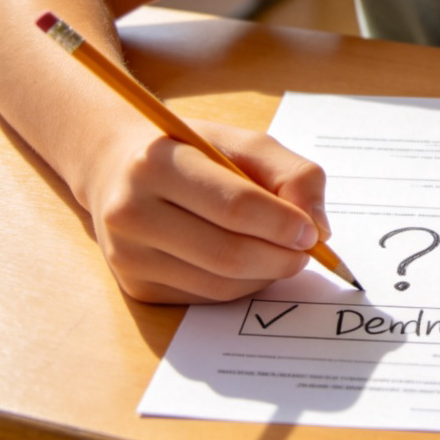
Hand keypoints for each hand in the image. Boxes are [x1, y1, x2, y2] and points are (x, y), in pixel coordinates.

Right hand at [81, 118, 328, 302]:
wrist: (119, 169)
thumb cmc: (192, 151)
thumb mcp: (242, 142)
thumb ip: (291, 174)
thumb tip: (319, 226)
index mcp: (158, 162)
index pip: (234, 205)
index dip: (281, 223)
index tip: (313, 231)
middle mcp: (132, 211)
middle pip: (226, 252)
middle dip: (280, 256)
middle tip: (308, 249)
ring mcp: (128, 255)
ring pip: (218, 283)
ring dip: (266, 275)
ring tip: (285, 254)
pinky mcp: (135, 287)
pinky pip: (205, 297)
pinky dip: (242, 286)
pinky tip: (253, 264)